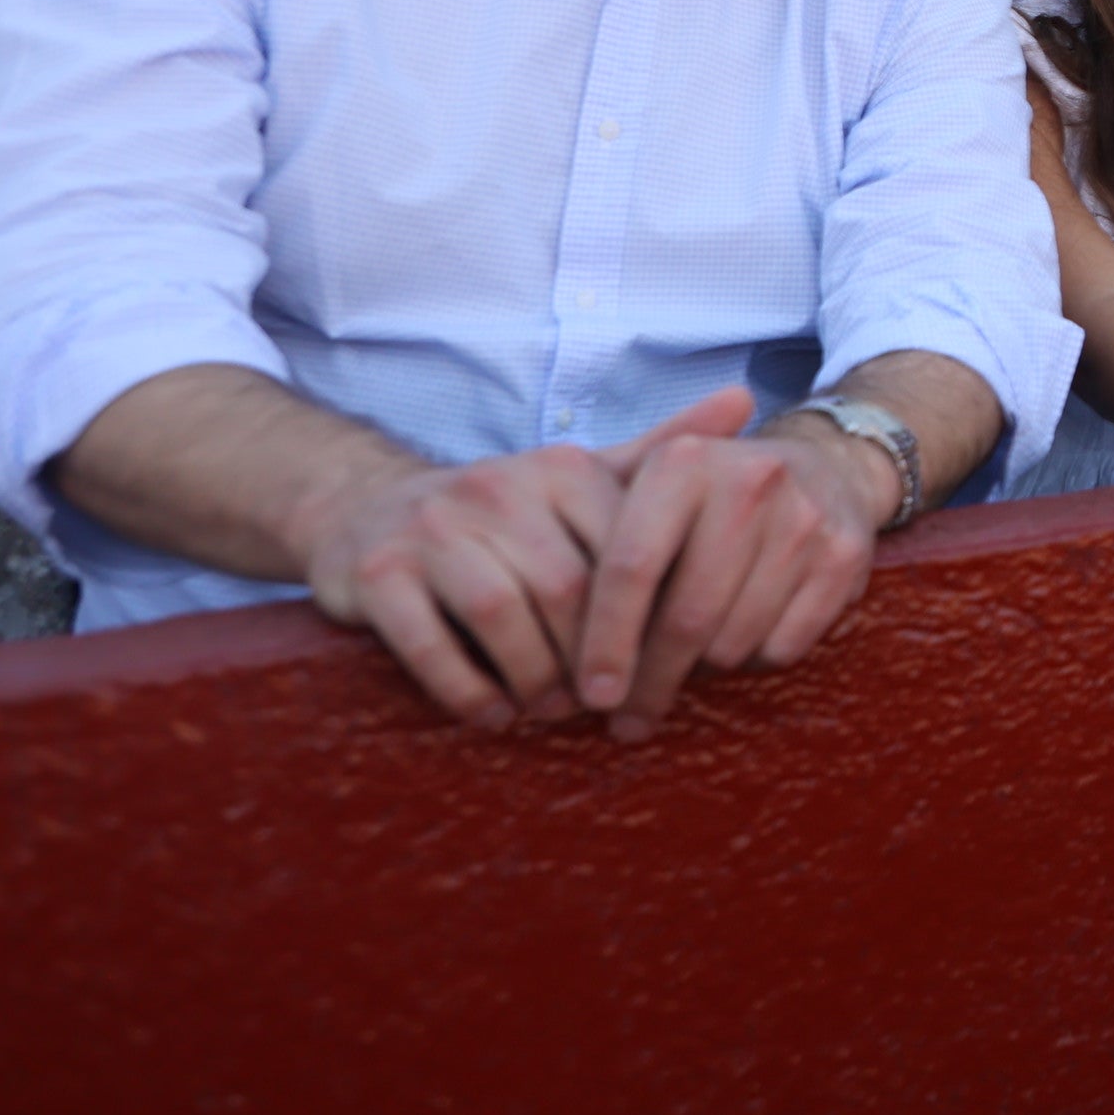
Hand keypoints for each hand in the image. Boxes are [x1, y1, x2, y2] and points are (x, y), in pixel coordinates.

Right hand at [297, 431, 639, 728]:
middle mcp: (495, 487)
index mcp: (560, 469)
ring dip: (533, 677)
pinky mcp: (376, 573)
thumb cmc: (504, 514)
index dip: (647, 619)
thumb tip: (745, 399)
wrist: (369, 511)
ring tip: (553, 711)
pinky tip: (494, 715)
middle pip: (567, 588)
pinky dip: (468, 689)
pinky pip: (429, 642)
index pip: (626, 551)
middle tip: (606, 704)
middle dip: (593, 657)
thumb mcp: (580, 479)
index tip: (661, 667)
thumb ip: (660, 452)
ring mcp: (430, 528)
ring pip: (500, 613)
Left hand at [573, 388, 890, 742]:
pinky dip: (758, 658)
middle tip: (628, 718)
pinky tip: (746, 635)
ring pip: (734, 642)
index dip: (605, 643)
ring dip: (706, 668)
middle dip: (652, 682)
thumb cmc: (709, 499)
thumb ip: (595, 552)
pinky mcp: (845, 554)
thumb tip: (538, 656)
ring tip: (693, 658)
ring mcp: (803, 517)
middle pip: (685, 618)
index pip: (628, 569)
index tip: (593, 698)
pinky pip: (784, 647)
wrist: (825, 465)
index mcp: (682, 463)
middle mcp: (747, 480)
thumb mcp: (650, 493)